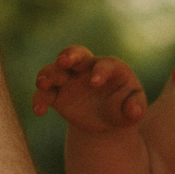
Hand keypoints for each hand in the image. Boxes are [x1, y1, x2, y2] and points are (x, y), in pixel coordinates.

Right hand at [33, 45, 147, 130]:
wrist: (107, 119)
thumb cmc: (125, 108)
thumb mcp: (134, 110)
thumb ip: (135, 108)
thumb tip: (134, 111)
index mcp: (110, 68)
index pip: (104, 64)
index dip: (100, 72)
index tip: (95, 83)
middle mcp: (86, 68)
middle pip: (75, 54)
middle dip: (69, 55)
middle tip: (64, 61)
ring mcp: (69, 80)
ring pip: (54, 70)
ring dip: (47, 74)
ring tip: (43, 83)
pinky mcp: (56, 94)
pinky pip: (44, 93)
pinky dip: (39, 99)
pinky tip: (39, 110)